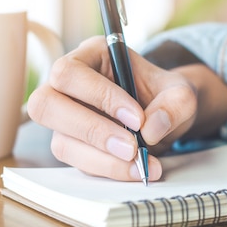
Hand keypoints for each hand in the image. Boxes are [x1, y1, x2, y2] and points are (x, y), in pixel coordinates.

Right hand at [27, 36, 198, 181]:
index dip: (99, 97)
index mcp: (90, 56)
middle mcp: (67, 86)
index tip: (137, 119)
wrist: (166, 119)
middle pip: (45, 105)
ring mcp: (65, 119)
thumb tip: (151, 129)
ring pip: (60, 142)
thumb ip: (175, 104)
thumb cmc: (166, 97)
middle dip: (91, 130)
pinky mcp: (72, 145)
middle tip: (132, 148)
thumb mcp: (181, 94)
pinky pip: (77, 163)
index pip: (70, 72)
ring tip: (141, 165)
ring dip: (102, 159)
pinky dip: (107, 170)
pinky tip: (134, 170)